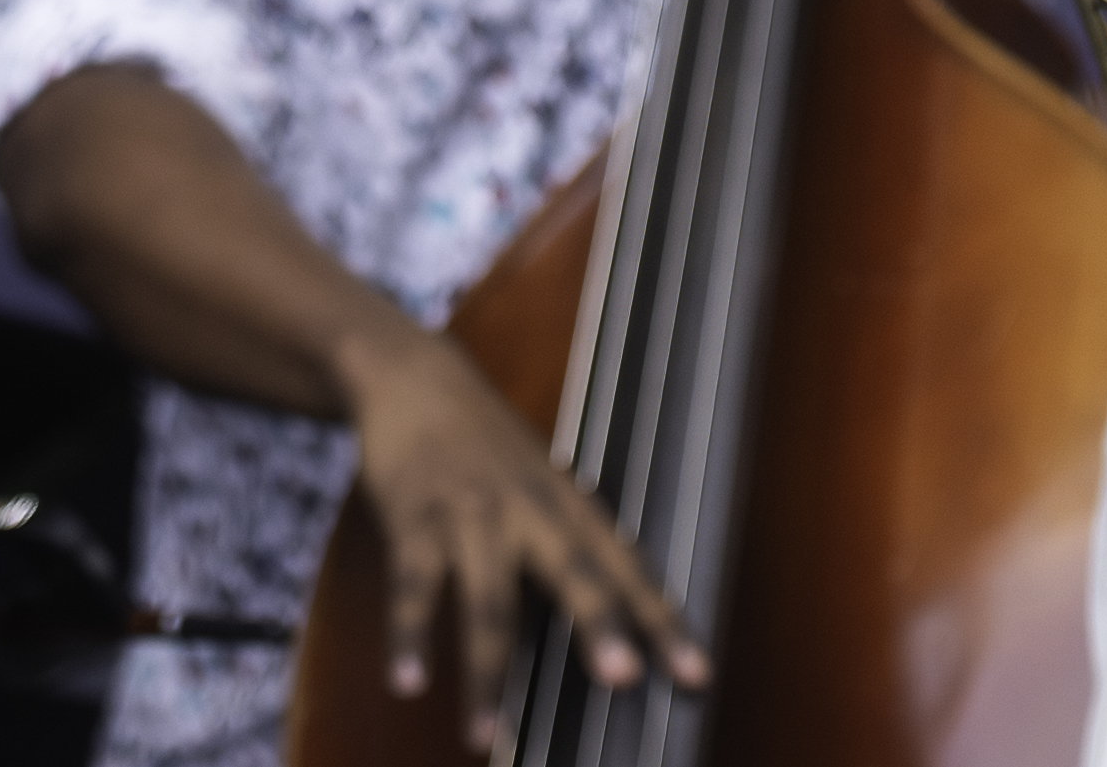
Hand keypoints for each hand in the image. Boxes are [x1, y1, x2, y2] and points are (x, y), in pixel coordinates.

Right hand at [336, 317, 704, 748]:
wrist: (417, 376)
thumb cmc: (488, 447)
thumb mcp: (543, 486)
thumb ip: (572, 548)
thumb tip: (613, 629)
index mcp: (569, 504)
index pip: (629, 567)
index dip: (664, 622)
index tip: (697, 674)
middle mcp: (530, 506)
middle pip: (574, 570)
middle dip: (599, 625)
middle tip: (624, 680)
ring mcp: (473, 510)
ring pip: (488, 598)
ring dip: (487, 671)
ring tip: (484, 739)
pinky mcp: (416, 514)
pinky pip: (413, 584)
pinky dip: (410, 635)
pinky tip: (408, 682)